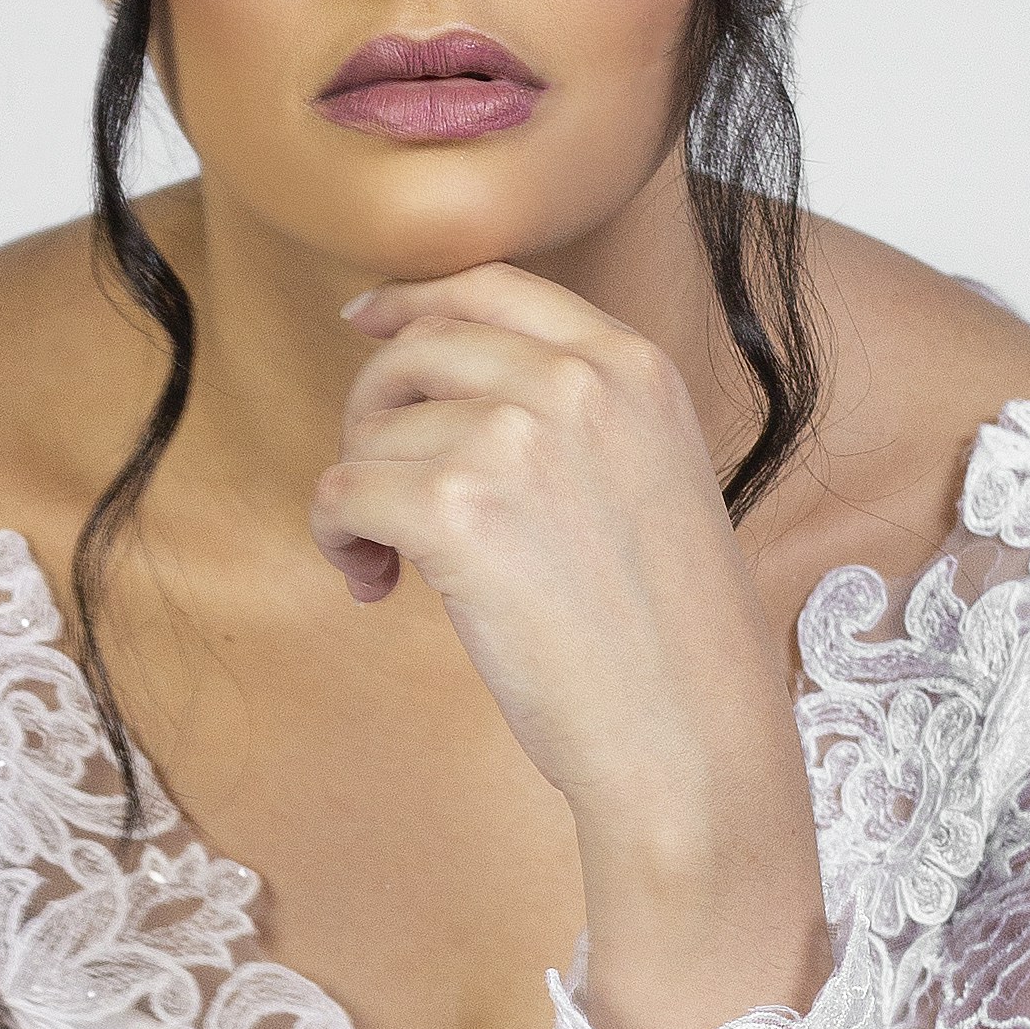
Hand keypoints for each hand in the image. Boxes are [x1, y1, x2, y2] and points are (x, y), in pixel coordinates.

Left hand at [321, 266, 826, 1028]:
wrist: (692, 742)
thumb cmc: (674, 648)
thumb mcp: (656, 486)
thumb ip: (582, 423)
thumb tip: (456, 395)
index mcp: (637, 368)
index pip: (497, 286)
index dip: (416, 299)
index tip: (366, 322)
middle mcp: (580, 383)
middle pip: (419, 348)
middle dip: (373, 413)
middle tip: (380, 494)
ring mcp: (519, 439)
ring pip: (374, 430)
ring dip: (359, 498)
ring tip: (390, 568)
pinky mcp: (459, 509)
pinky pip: (343, 491)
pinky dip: (337, 539)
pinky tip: (375, 586)